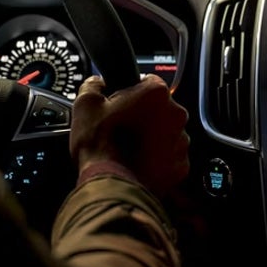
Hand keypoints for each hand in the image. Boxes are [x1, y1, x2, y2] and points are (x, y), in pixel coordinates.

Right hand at [69, 74, 189, 197]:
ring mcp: (181, 142)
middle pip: (161, 109)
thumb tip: (97, 83)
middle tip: (123, 129)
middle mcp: (175, 115)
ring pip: (168, 134)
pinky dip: (159, 160)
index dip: (133, 91)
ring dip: (154, 139)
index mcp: (156, 94)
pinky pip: (171, 158)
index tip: (123, 103)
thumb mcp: (86, 105)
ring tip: (131, 149)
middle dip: (145, 116)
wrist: (110, 184)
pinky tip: (140, 164)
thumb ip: (94, 85)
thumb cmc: (100, 144)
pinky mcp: (181, 166)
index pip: (149, 82)